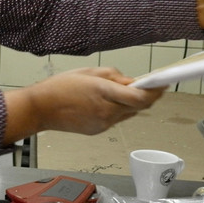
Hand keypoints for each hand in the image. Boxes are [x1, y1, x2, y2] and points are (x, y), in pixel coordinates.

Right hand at [2, 67, 164, 143]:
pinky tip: (106, 102)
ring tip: (121, 91)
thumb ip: (113, 76)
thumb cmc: (59, 87)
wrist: (41, 109)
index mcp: (103, 92)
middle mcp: (106, 111)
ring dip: (132, 103)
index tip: (162, 84)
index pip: (140, 97)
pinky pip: (117, 119)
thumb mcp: (88, 72)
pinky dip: (118, 110)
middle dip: (147, 96)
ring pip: (129, 113)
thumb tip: (130, 81)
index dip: (155, 92)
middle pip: (139, 107)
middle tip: (150, 85)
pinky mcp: (99, 130)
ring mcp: (103, 124)